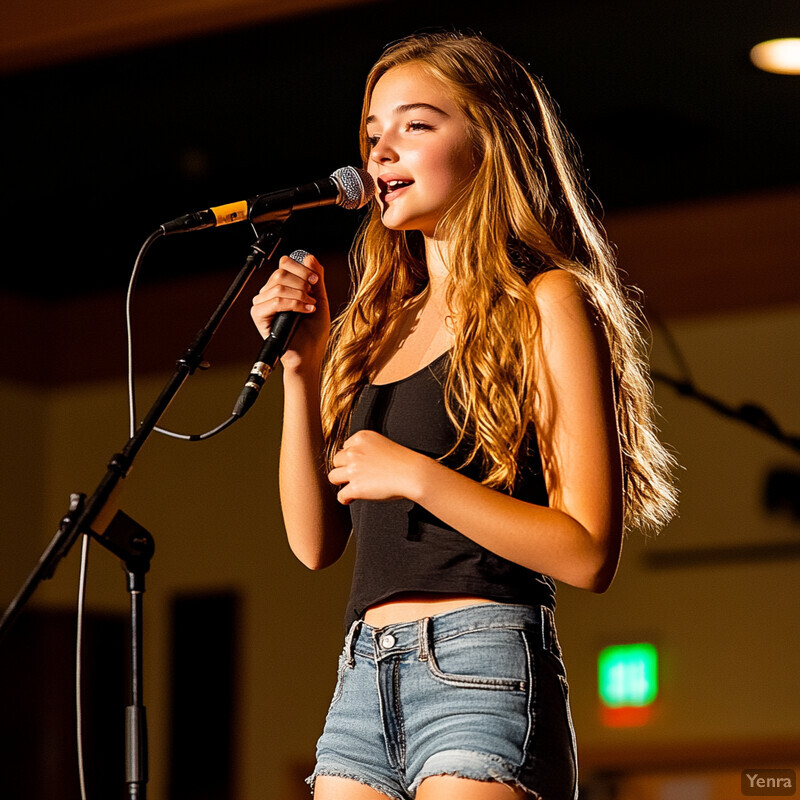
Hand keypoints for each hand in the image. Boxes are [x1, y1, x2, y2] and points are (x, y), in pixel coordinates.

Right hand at [250, 251, 329, 372]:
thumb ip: (316, 278)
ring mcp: (263, 304)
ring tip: (311, 307)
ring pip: (278, 286)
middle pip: (280, 273)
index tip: (315, 280)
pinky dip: (294, 304)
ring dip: (300, 295)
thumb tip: (309, 256)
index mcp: (282, 286)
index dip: (300, 268)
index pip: (284, 264)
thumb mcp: (320, 299)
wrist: (309, 354)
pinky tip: (306, 311)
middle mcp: (269, 293)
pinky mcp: (259, 316)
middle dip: (301, 283)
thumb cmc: (314, 331)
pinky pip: (274, 302)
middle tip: (312, 297)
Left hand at [328, 430, 424, 504]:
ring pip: (333, 477)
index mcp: (361, 438)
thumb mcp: (382, 444)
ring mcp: (353, 470)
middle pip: (336, 461)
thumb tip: (353, 461)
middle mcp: (354, 452)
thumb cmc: (404, 461)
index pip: (345, 447)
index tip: (359, 464)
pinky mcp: (356, 487)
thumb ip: (367, 448)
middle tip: (354, 476)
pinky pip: (340, 495)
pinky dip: (345, 498)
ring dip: (341, 482)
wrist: (413, 473)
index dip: (351, 457)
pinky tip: (351, 499)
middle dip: (344, 468)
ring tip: (350, 486)